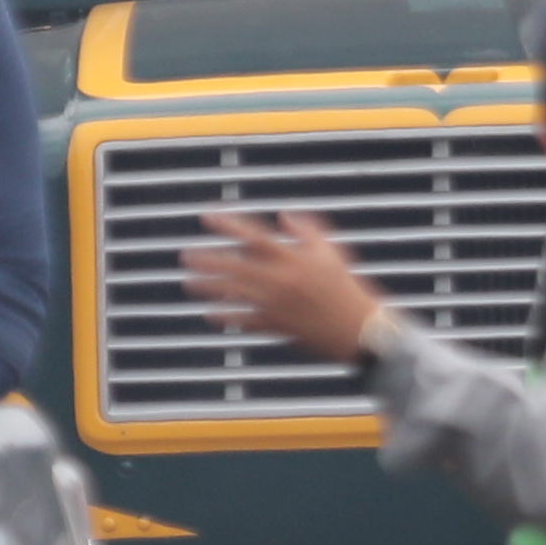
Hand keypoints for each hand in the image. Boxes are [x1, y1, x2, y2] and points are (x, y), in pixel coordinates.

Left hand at [184, 210, 389, 362]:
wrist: (358, 329)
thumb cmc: (348, 288)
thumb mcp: (332, 253)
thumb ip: (308, 231)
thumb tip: (285, 215)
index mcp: (294, 259)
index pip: (255, 237)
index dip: (229, 226)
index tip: (207, 217)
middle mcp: (280, 280)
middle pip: (237, 267)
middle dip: (209, 260)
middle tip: (187, 256)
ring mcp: (276, 305)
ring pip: (235, 294)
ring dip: (210, 288)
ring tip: (189, 283)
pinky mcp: (276, 326)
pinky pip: (245, 320)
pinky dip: (227, 317)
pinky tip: (210, 313)